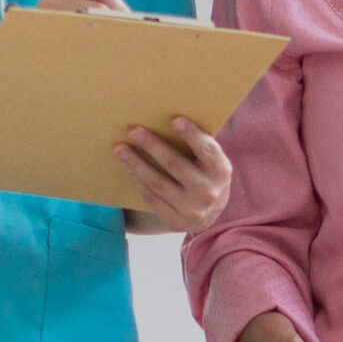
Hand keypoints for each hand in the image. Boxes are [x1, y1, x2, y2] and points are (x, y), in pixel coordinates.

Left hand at [117, 118, 231, 231]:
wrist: (209, 213)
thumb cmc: (205, 174)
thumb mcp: (210, 162)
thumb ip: (198, 145)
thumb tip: (165, 119)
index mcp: (221, 171)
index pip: (207, 150)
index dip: (192, 135)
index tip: (174, 119)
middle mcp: (209, 192)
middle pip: (175, 164)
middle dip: (153, 145)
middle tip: (133, 130)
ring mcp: (193, 210)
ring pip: (158, 183)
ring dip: (136, 163)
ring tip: (120, 148)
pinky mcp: (176, 222)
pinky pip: (152, 198)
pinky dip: (138, 181)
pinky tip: (128, 168)